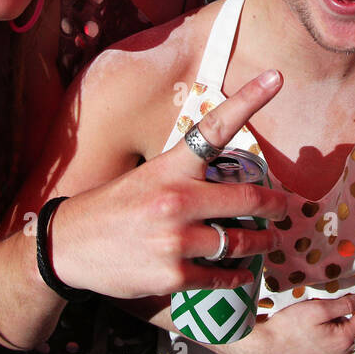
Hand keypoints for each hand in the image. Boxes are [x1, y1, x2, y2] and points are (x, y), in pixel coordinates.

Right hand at [50, 69, 289, 299]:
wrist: (67, 245)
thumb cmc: (114, 207)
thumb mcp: (147, 176)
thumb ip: (185, 176)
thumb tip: (225, 178)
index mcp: (171, 167)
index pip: (215, 126)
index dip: (249, 98)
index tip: (276, 77)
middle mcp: (176, 200)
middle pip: (247, 198)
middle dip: (275, 206)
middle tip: (286, 208)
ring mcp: (175, 239)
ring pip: (239, 241)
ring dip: (262, 243)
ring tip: (270, 241)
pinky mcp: (172, 274)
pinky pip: (220, 275)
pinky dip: (236, 276)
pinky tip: (241, 274)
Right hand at [212, 294, 354, 353]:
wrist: (266, 346)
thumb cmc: (289, 326)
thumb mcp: (318, 309)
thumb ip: (343, 304)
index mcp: (344, 338)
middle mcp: (341, 352)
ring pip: (352, 339)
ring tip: (354, 308)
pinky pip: (341, 345)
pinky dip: (345, 333)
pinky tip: (338, 323)